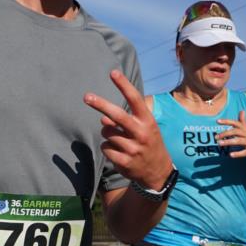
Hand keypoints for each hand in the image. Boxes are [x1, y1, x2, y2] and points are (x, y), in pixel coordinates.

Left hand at [84, 71, 173, 189]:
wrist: (158, 172)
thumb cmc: (148, 143)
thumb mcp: (143, 128)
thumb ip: (125, 120)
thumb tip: (103, 118)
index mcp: (148, 121)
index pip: (135, 99)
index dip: (124, 85)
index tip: (113, 72)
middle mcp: (141, 133)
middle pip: (117, 115)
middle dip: (100, 104)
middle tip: (86, 96)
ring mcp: (133, 148)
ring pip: (107, 132)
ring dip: (107, 134)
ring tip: (119, 140)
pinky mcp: (125, 162)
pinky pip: (105, 148)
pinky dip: (107, 148)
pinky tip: (118, 152)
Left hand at [216, 111, 245, 167]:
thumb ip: (243, 122)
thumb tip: (242, 111)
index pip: (236, 123)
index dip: (227, 121)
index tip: (217, 121)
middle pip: (236, 131)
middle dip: (225, 133)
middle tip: (216, 137)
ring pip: (239, 141)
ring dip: (229, 141)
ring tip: (219, 143)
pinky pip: (245, 152)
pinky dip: (238, 153)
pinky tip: (230, 155)